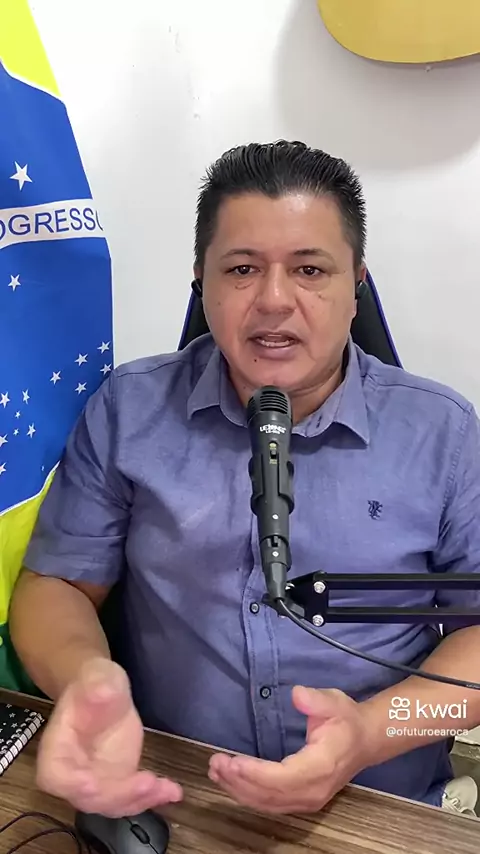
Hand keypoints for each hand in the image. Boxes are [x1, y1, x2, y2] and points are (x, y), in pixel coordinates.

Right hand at [36, 658, 182, 816]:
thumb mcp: (95, 675)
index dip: (72, 785)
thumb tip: (102, 691)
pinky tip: (173, 791)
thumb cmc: (94, 681)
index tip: (92, 784)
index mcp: (57, 748)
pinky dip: (153, 796)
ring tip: (166, 789)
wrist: (104, 690)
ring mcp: (97, 781)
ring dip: (140, 800)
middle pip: (90, 797)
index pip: (56, 775)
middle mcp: (73, 773)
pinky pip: (132, 797)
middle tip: (148, 783)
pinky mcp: (118, 782)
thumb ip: (96, 684)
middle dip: (119, 794)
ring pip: (114, 803)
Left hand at [208, 685, 371, 814]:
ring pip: (267, 803)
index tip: (232, 762)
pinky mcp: (302, 801)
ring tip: (216, 772)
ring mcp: (308, 800)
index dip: (255, 773)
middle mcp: (313, 790)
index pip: (282, 777)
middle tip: (215, 763)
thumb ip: (315, 700)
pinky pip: (270, 804)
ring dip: (239, 789)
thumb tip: (297, 694)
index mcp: (320, 767)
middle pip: (269, 794)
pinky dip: (248, 795)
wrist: (364, 741)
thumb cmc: (346, 720)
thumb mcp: (333, 702)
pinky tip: (232, 782)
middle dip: (239, 781)